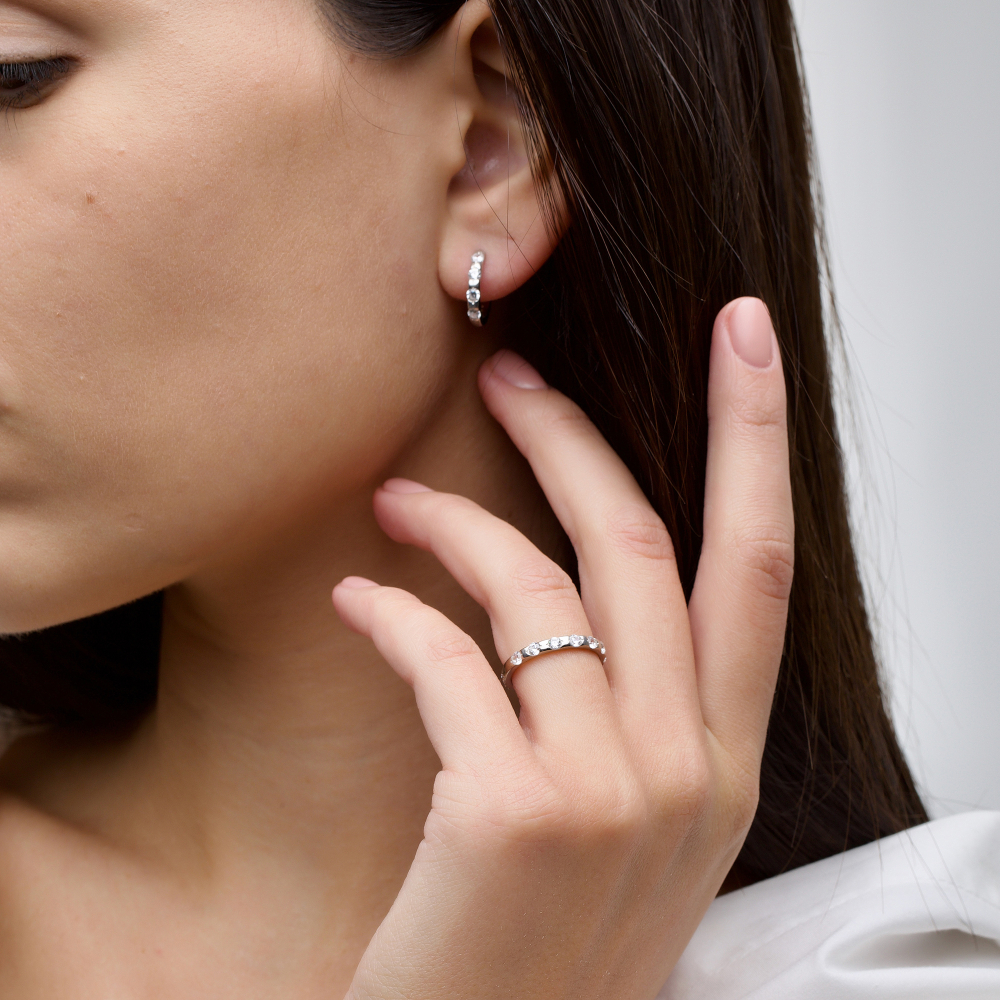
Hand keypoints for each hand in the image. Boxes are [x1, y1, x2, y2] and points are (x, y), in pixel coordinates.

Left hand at [333, 297, 792, 999]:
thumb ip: (638, 713)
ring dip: (455, 523)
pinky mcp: (511, 816)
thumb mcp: (633, 826)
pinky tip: (359, 602)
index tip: (743, 337)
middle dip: (574, 439)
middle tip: (509, 378)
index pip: (763, 566)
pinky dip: (394, 615)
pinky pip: (449, 662)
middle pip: (644, 543)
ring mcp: (609, 793)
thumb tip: (581, 591)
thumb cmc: (549, 942)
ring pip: (537, 589)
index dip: (756, 438)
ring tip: (396, 502)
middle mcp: (685, 769)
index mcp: (723, 764)